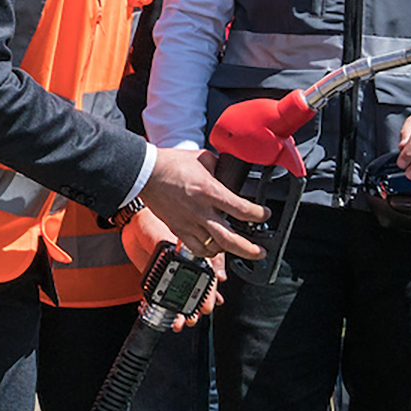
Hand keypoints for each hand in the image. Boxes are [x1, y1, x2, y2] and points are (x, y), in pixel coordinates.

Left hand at [121, 209, 217, 330]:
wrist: (131, 225)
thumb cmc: (154, 223)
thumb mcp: (174, 237)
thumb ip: (193, 255)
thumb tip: (216, 273)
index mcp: (195, 256)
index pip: (208, 279)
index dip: (210, 294)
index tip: (207, 306)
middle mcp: (185, 266)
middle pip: (195, 293)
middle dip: (195, 309)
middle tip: (192, 318)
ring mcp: (171, 274)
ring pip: (180, 299)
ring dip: (181, 313)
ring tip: (179, 323)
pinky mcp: (156, 279)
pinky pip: (161, 298)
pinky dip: (164, 309)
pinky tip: (166, 317)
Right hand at [140, 148, 268, 263]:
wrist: (146, 172)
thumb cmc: (171, 163)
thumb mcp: (204, 158)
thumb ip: (220, 168)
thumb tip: (230, 173)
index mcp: (209, 191)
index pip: (241, 209)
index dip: (258, 215)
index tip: (264, 215)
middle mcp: (200, 210)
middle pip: (229, 238)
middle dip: (249, 249)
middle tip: (260, 252)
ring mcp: (188, 223)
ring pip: (213, 247)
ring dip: (229, 250)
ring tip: (239, 248)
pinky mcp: (178, 229)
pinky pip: (196, 249)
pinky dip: (208, 252)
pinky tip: (215, 249)